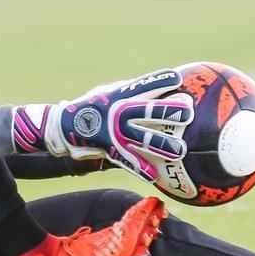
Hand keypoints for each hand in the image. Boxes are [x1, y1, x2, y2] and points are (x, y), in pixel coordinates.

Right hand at [12, 68, 193, 182]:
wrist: (66, 125)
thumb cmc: (94, 105)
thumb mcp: (110, 91)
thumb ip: (131, 90)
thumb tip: (158, 87)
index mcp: (121, 96)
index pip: (144, 86)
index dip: (160, 81)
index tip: (177, 79)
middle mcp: (120, 113)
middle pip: (148, 111)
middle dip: (168, 111)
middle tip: (188, 111)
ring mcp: (116, 132)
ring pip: (144, 139)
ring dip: (163, 145)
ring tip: (180, 150)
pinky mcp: (111, 149)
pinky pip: (128, 161)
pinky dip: (141, 169)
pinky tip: (154, 175)